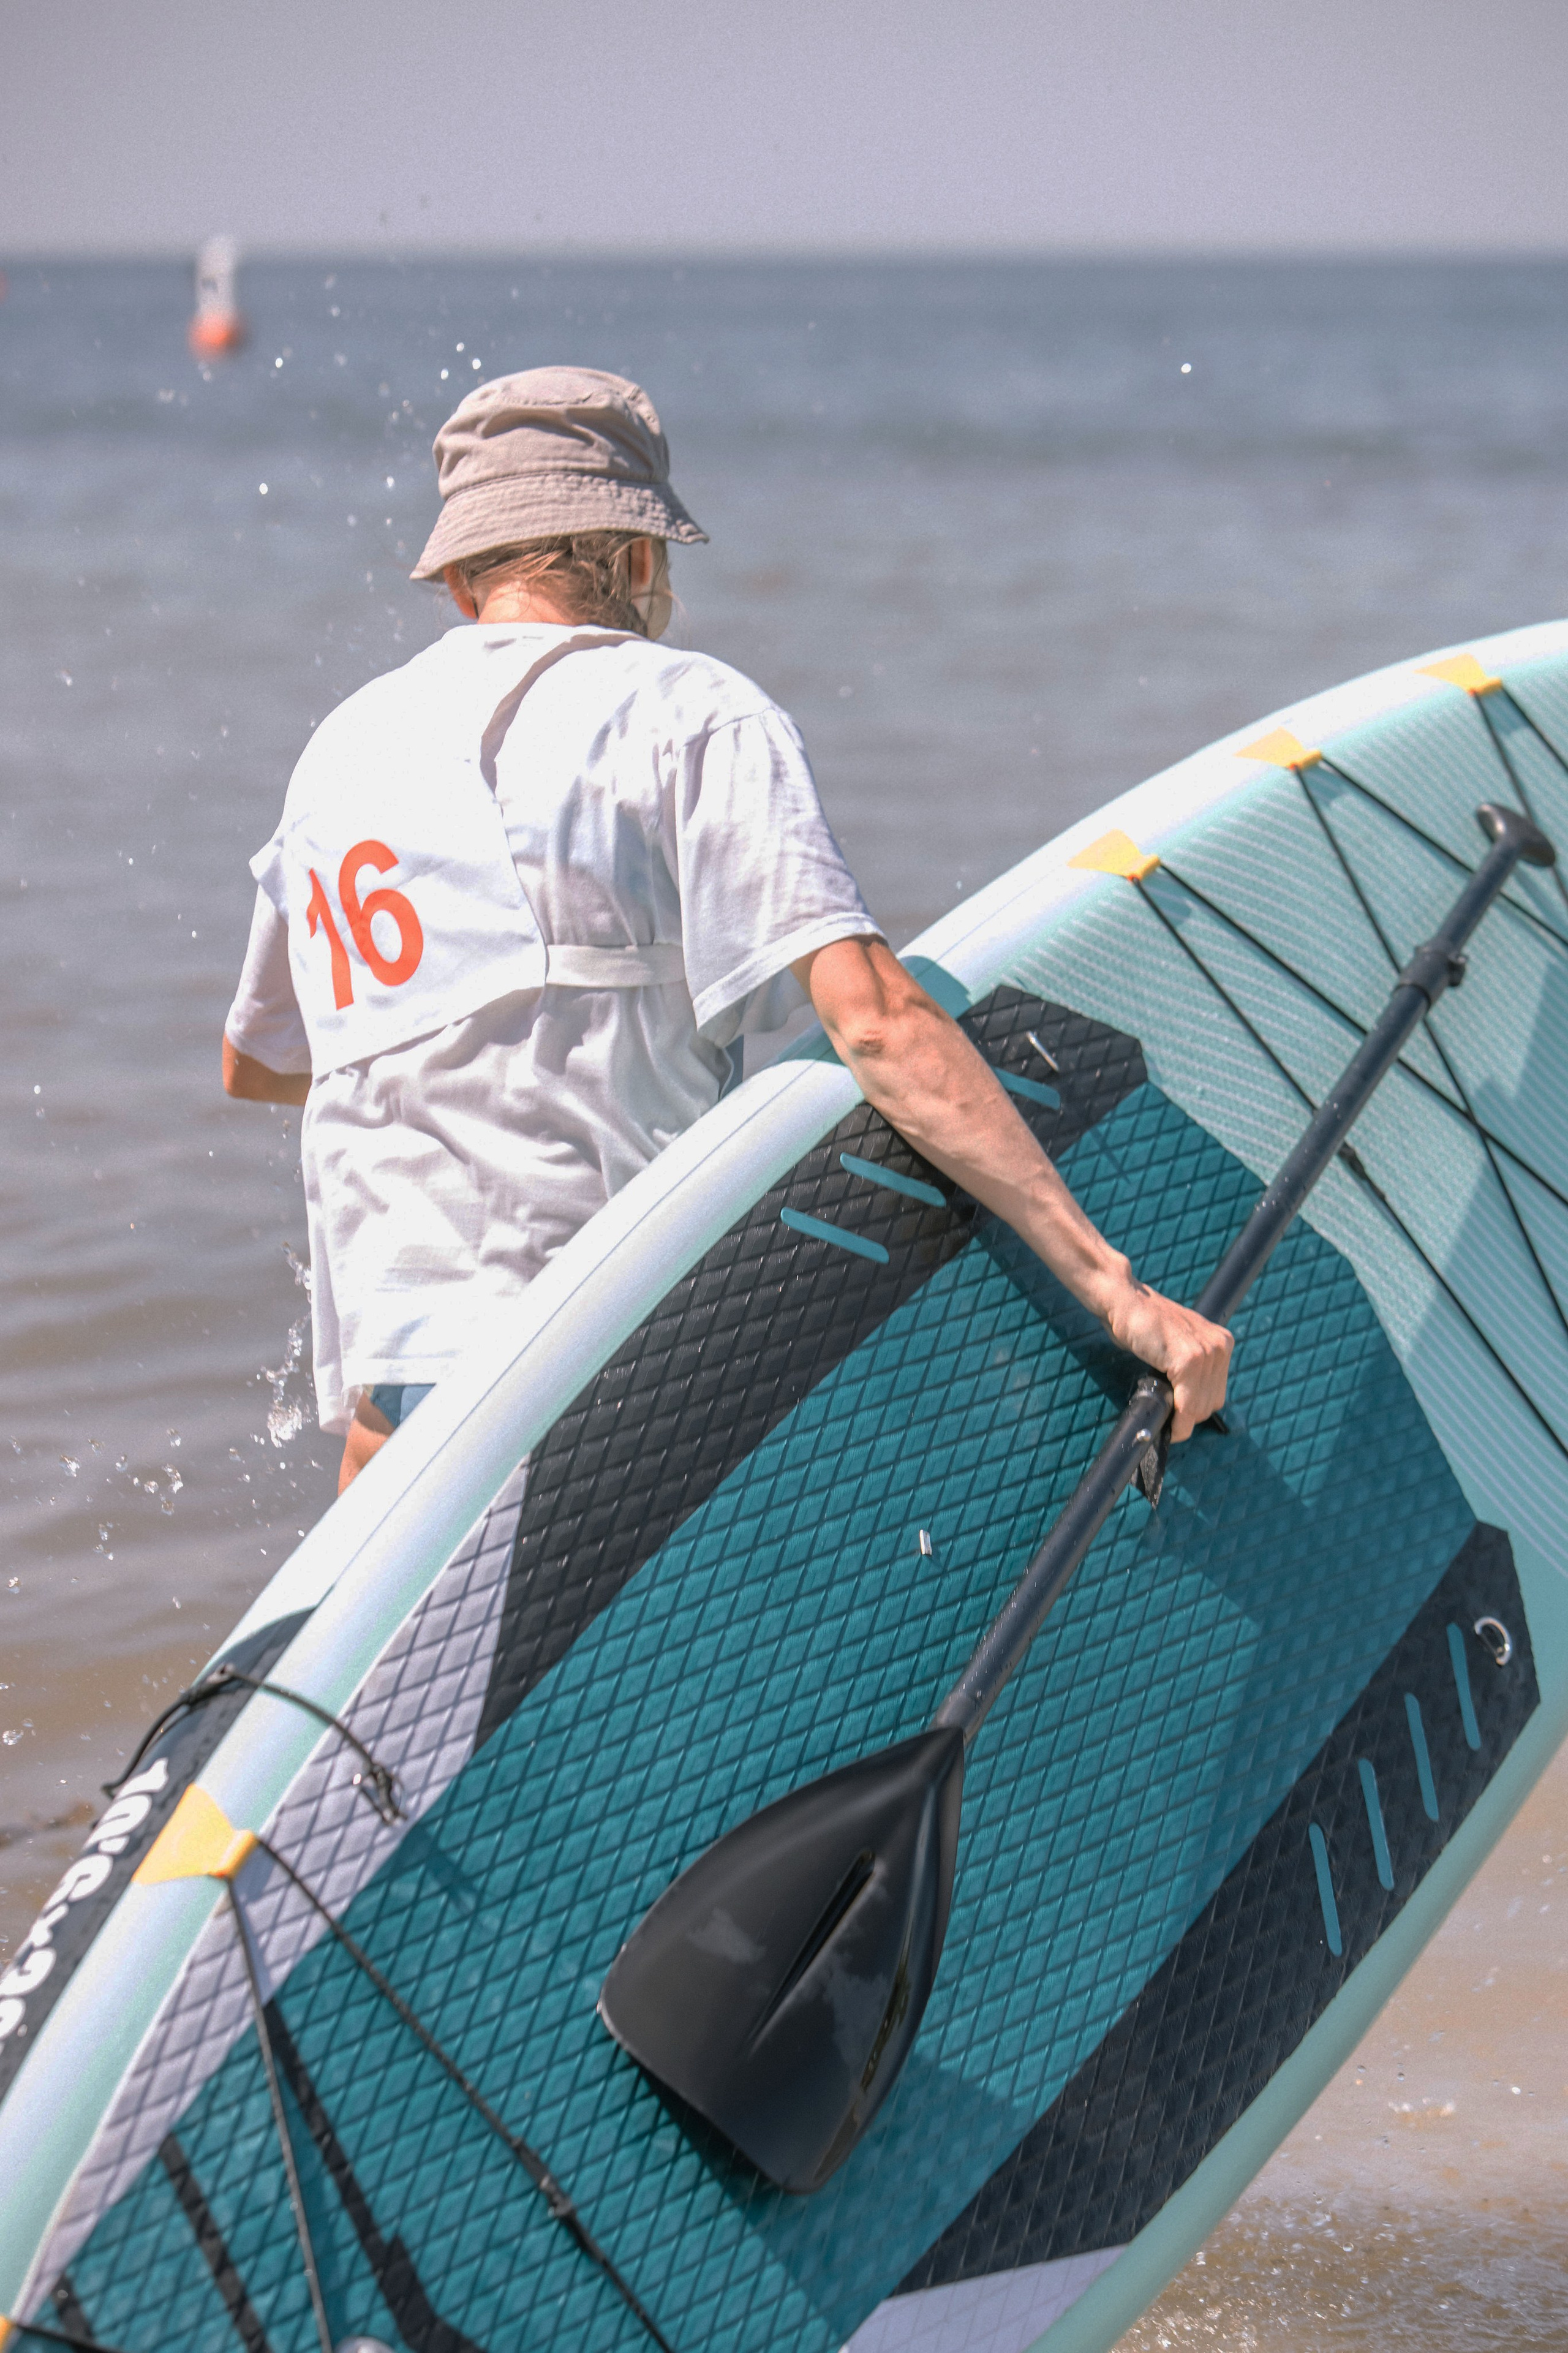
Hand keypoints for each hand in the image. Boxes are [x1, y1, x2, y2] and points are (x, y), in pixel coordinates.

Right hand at [1099, 1274, 1232, 1441]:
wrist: (1125, 1301)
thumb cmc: (1142, 1324)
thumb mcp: (1178, 1343)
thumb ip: (1190, 1366)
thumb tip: (1189, 1406)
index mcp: (1221, 1342)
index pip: (1216, 1393)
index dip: (1196, 1410)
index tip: (1178, 1420)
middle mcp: (1220, 1346)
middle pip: (1211, 1403)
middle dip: (1188, 1417)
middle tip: (1167, 1419)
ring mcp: (1206, 1353)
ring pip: (1199, 1407)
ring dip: (1181, 1421)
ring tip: (1166, 1422)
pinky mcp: (1189, 1360)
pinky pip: (1187, 1405)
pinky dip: (1177, 1421)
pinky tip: (1168, 1425)